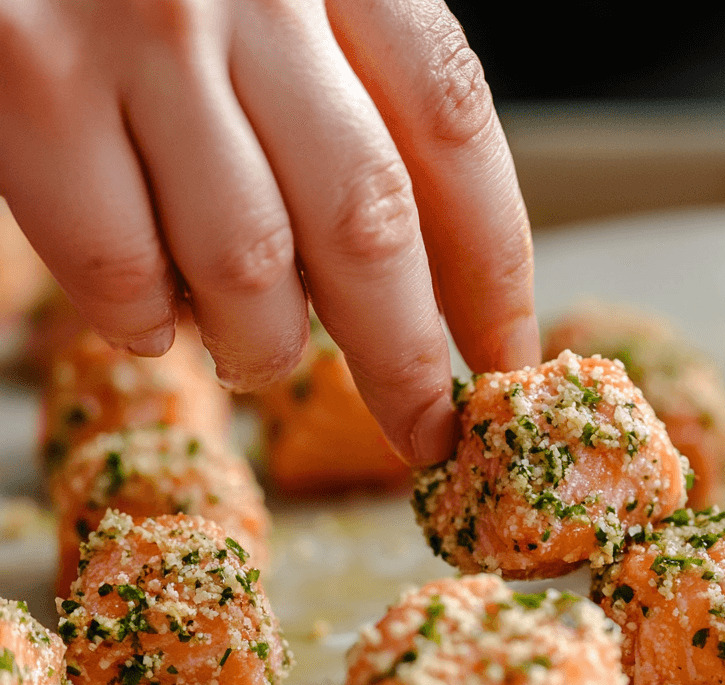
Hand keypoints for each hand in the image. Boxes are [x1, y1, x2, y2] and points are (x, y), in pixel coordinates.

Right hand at [0, 0, 537, 465]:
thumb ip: (355, 96)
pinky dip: (147, 321)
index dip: (493, 272)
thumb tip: (428, 283)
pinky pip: (120, 264)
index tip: (505, 362)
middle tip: (423, 429)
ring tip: (256, 354)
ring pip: (250, 266)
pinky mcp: (28, 76)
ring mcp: (139, 32)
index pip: (455, 135)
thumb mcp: (290, 1)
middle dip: (404, 358)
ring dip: (264, 348)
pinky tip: (155, 316)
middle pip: (369, 222)